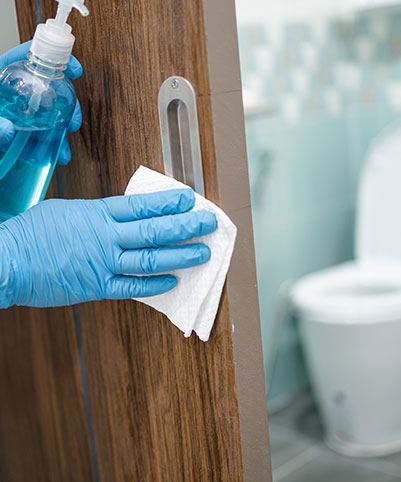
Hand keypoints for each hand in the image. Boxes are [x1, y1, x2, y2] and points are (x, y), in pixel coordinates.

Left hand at [0, 41, 82, 164]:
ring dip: (59, 135)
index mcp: (0, 78)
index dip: (54, 58)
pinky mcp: (20, 131)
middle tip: (72, 123)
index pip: (28, 57)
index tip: (75, 70)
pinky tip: (53, 156)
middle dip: (66, 107)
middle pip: (48, 88)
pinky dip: (48, 147)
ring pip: (47, 116)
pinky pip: (39, 136)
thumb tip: (8, 130)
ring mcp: (18, 112)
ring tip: (62, 152)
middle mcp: (13, 92)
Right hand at [0, 189, 216, 307]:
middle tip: (209, 223)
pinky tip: (173, 281)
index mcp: (98, 213)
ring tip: (203, 253)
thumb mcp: (67, 211)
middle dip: (186, 226)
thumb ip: (98, 215)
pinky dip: (154, 285)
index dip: (169, 202)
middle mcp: (106, 237)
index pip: (142, 205)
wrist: (7, 260)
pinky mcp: (96, 287)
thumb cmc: (32, 233)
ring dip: (180, 256)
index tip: (190, 198)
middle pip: (154, 230)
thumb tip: (120, 216)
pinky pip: (132, 287)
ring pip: (150, 259)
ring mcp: (103, 263)